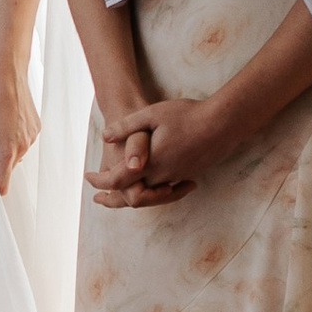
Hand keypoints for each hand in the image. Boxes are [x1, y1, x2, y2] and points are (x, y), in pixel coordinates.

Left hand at [0, 53, 40, 191]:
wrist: (5, 71)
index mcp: (5, 151)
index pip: (2, 184)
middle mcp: (22, 147)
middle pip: (7, 168)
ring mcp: (31, 137)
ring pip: (16, 154)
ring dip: (5, 147)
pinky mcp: (36, 126)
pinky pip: (23, 140)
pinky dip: (14, 136)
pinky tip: (4, 119)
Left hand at [98, 93, 239, 206]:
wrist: (223, 124)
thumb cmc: (187, 115)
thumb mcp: (151, 114)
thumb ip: (127, 126)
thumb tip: (104, 136)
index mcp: (149, 163)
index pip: (117, 181)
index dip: (99, 181)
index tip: (88, 177)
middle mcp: (163, 176)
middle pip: (132, 197)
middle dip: (112, 198)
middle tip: (98, 197)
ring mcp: (177, 177)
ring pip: (151, 195)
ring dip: (134, 195)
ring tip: (123, 191)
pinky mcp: (190, 174)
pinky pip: (167, 189)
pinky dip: (154, 190)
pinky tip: (152, 183)